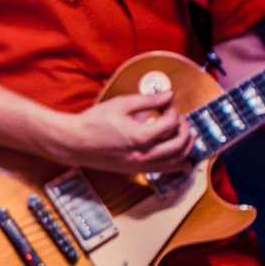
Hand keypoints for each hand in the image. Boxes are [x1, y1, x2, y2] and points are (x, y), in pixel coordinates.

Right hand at [60, 87, 196, 178]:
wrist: (74, 142)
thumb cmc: (92, 123)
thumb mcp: (121, 104)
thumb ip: (147, 100)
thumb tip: (168, 95)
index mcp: (140, 137)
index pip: (170, 124)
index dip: (173, 111)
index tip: (169, 103)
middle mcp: (143, 155)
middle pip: (178, 145)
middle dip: (185, 130)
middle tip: (182, 119)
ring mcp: (139, 165)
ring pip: (174, 162)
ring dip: (186, 149)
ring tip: (190, 138)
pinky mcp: (135, 170)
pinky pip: (163, 170)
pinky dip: (176, 164)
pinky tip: (180, 159)